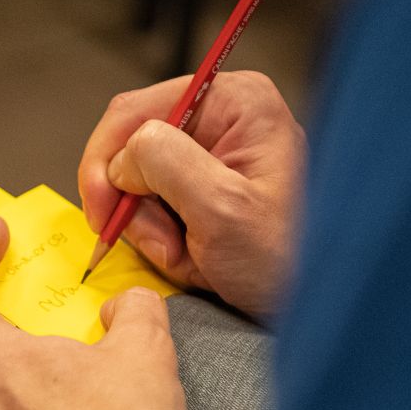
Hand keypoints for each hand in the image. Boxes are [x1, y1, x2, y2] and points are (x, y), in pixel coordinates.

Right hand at [79, 71, 305, 316]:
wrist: (312, 306)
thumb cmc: (286, 261)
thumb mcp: (222, 208)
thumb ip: (164, 163)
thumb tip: (120, 158)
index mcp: (232, 103)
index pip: (134, 111)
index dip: (104, 161)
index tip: (98, 210)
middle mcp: (219, 119)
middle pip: (132, 150)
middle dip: (136, 205)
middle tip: (167, 245)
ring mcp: (209, 156)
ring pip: (138, 185)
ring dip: (150, 229)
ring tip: (190, 255)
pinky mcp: (201, 188)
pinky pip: (153, 208)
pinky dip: (161, 239)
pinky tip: (194, 257)